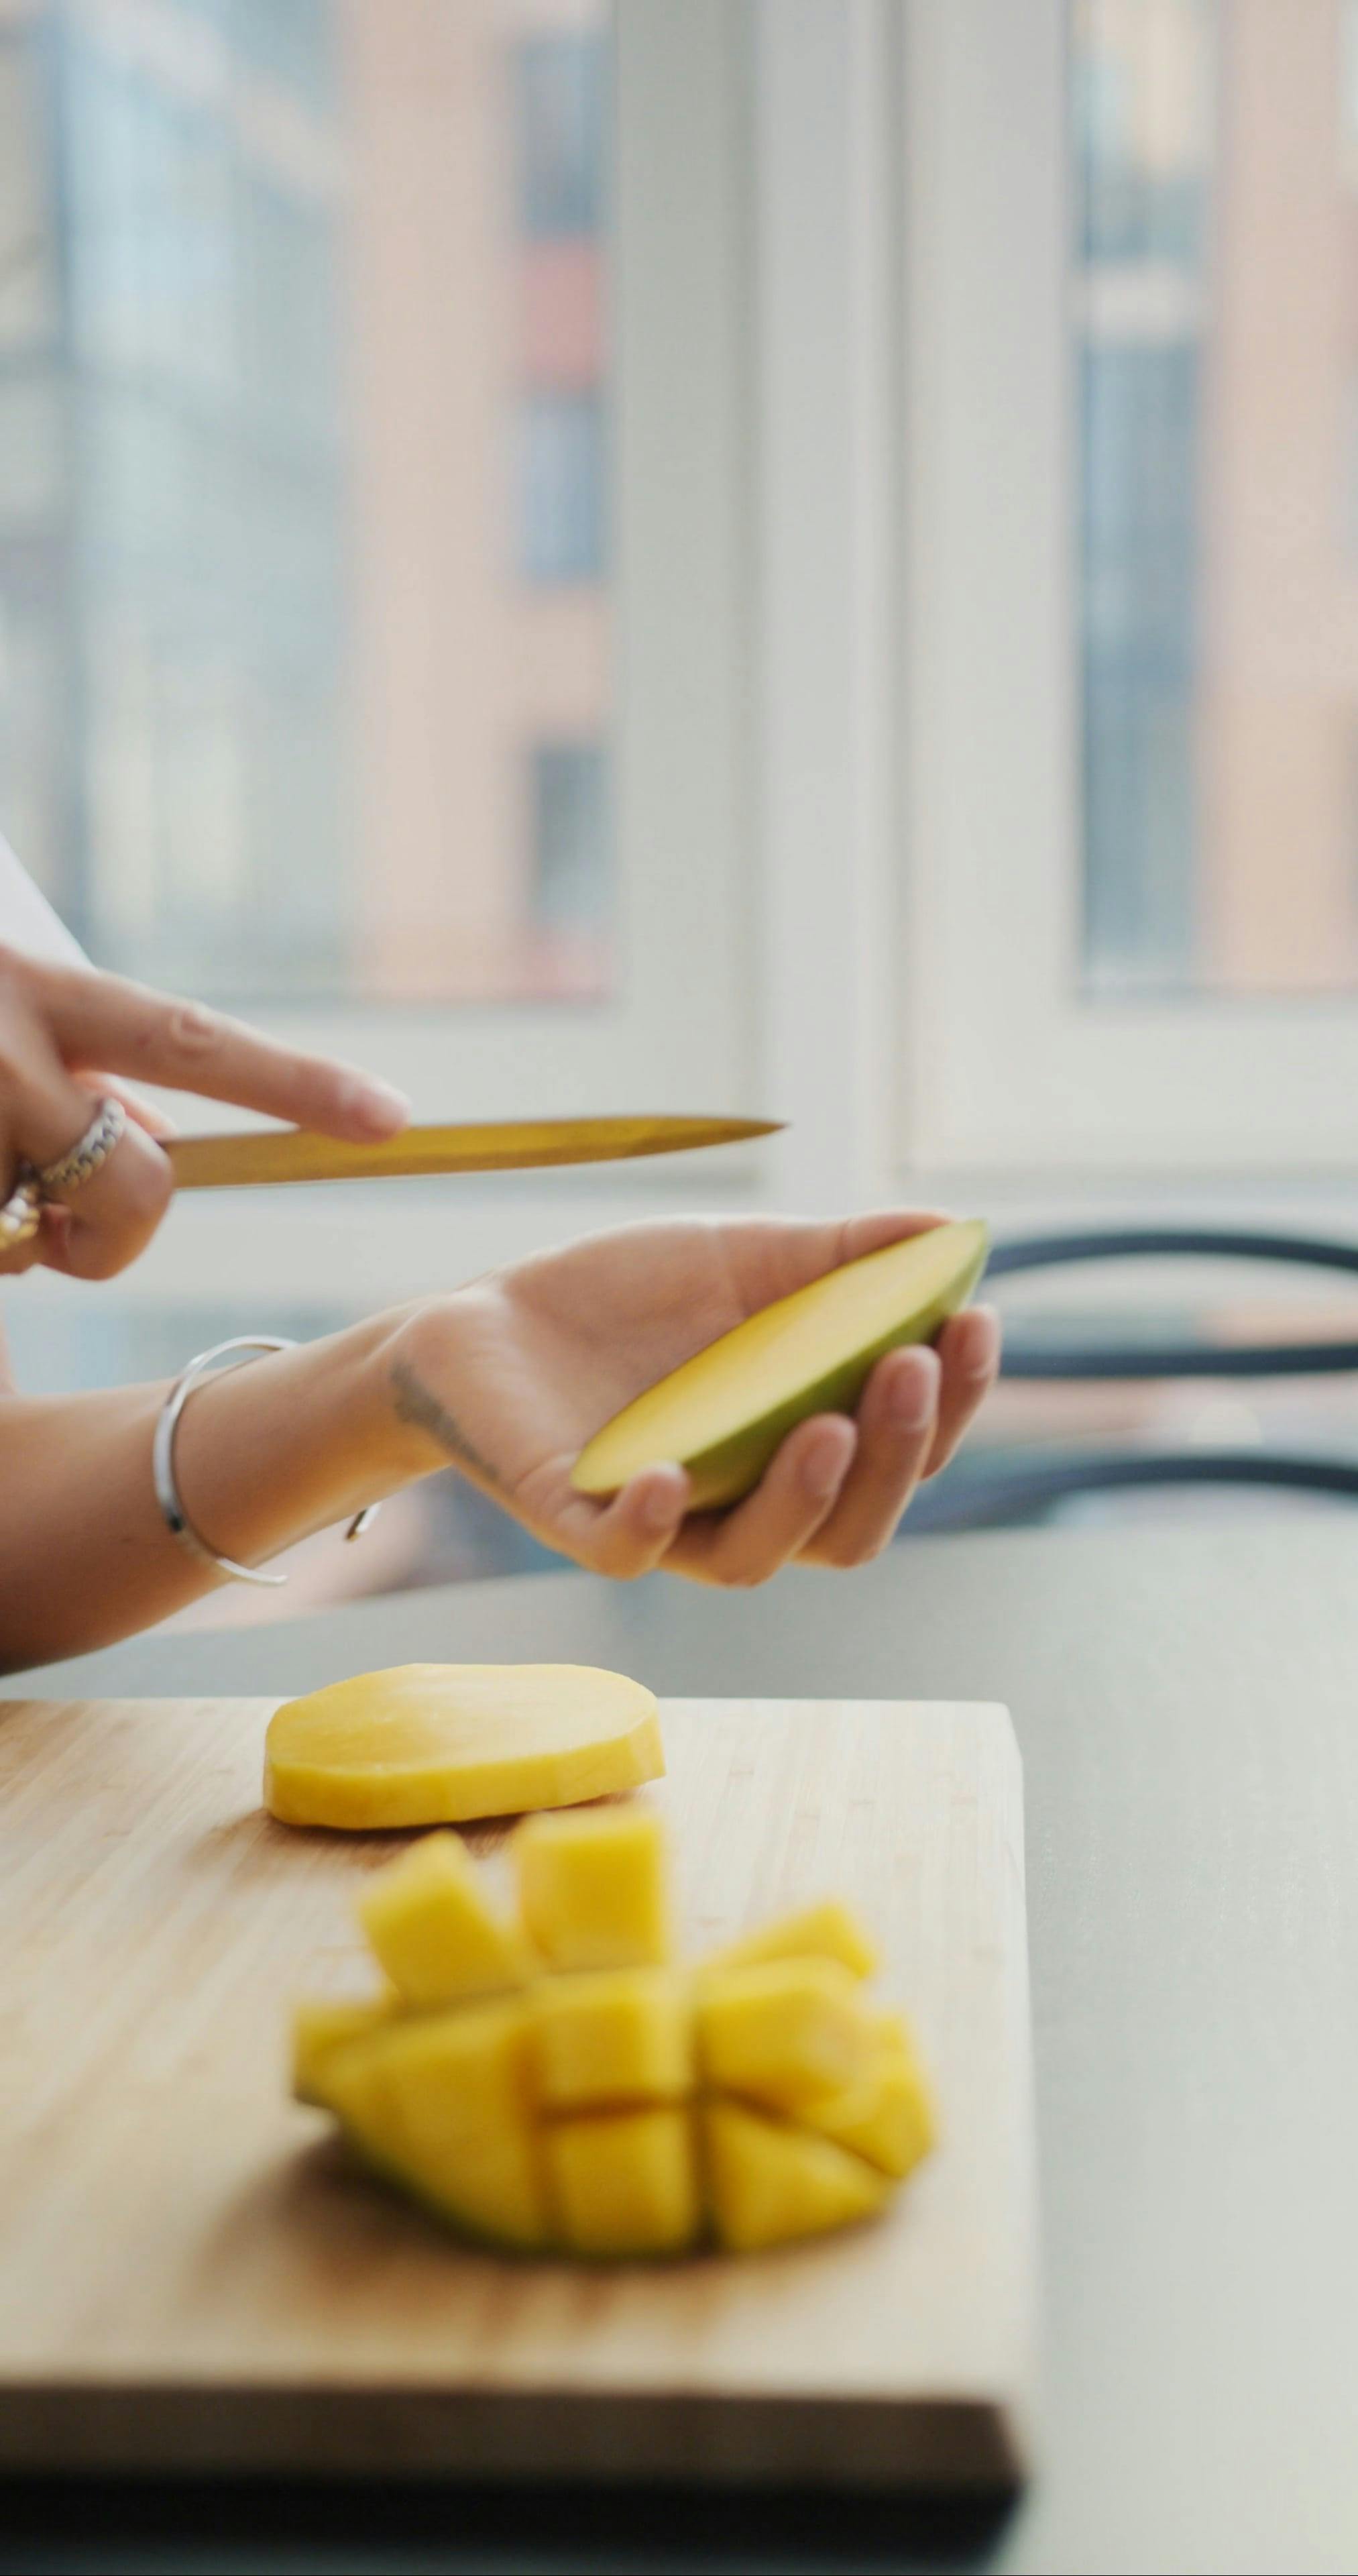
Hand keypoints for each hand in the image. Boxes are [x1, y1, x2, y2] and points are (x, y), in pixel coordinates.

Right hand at [0, 946, 408, 1280]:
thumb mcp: (6, 1011)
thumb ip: (84, 1063)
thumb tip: (161, 1141)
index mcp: (41, 992)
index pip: (190, 1043)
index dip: (296, 1083)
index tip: (390, 1115)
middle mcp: (4, 1046)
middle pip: (137, 1188)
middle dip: (115, 1239)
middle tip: (58, 1237)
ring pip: (30, 1236)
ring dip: (6, 1229)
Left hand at [388, 1211, 1000, 1585]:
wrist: (488, 1318)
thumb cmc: (627, 1299)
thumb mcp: (740, 1260)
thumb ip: (840, 1258)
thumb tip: (950, 1233)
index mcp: (802, 1442)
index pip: (901, 1453)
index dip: (951, 1403)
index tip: (975, 1322)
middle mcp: (747, 1501)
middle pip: (851, 1525)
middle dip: (895, 1454)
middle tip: (908, 1365)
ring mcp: (667, 1520)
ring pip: (755, 1556)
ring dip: (803, 1499)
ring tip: (827, 1426)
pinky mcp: (577, 1521)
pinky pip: (624, 1551)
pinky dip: (652, 1524)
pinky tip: (672, 1477)